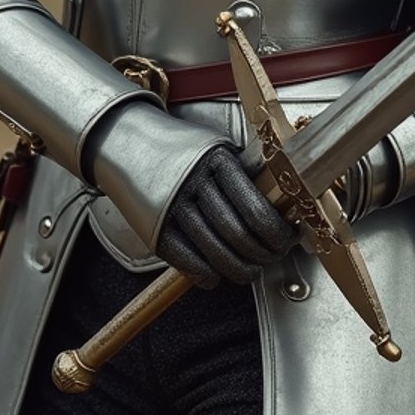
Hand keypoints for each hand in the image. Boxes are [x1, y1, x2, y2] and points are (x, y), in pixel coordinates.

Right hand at [159, 146, 296, 287]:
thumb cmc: (182, 150)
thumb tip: (280, 208)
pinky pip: (188, 262)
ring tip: (250, 270)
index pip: (255, 207)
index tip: (287, 239)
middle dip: (263, 254)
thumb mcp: (216, 148)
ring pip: (215, 253)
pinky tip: (216, 275)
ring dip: (240, 270)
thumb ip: (243, 175)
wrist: (126, 139)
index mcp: (217, 160)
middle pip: (238, 234)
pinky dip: (207, 275)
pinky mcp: (155, 229)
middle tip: (272, 257)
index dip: (276, 232)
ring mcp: (172, 208)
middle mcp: (194, 183)